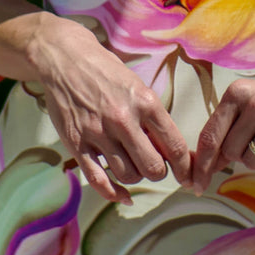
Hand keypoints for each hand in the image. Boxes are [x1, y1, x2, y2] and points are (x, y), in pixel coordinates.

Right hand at [29, 18, 192, 205]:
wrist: (65, 59)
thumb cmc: (107, 72)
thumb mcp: (138, 87)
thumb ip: (154, 118)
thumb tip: (173, 152)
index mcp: (145, 102)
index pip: (175, 147)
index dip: (186, 168)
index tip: (189, 176)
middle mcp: (123, 119)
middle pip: (153, 168)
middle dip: (159, 172)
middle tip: (155, 165)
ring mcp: (98, 133)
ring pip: (128, 176)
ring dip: (136, 177)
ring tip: (133, 164)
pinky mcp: (76, 143)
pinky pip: (98, 180)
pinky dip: (114, 193)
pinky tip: (123, 195)